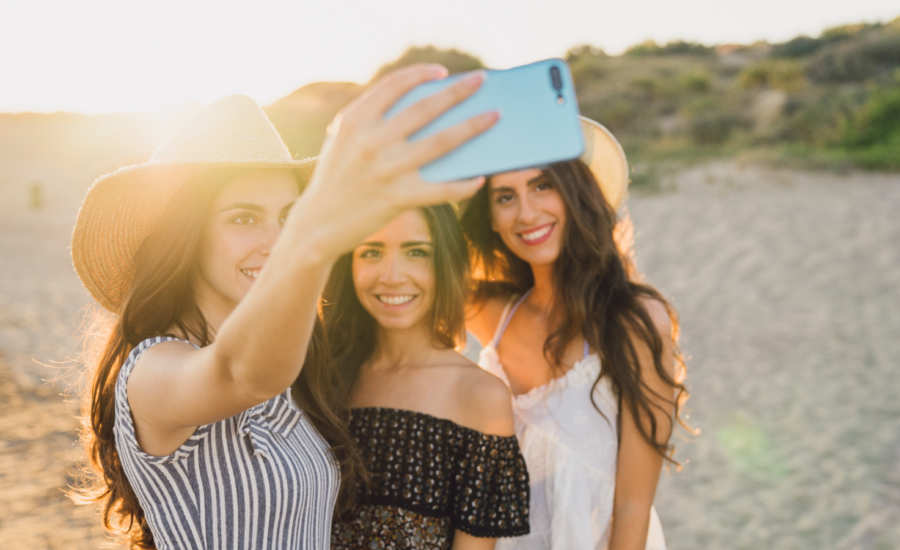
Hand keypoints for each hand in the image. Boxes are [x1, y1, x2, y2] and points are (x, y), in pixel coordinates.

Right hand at [287, 63, 497, 259]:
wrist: (318, 225)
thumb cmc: (335, 178)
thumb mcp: (342, 140)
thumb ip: (371, 119)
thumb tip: (425, 107)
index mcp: (355, 120)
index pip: (394, 85)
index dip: (421, 74)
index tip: (443, 72)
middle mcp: (372, 141)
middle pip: (426, 108)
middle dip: (458, 91)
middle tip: (482, 80)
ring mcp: (387, 170)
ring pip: (442, 142)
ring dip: (474, 126)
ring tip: (495, 116)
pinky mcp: (399, 198)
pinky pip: (442, 189)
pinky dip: (464, 185)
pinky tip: (479, 178)